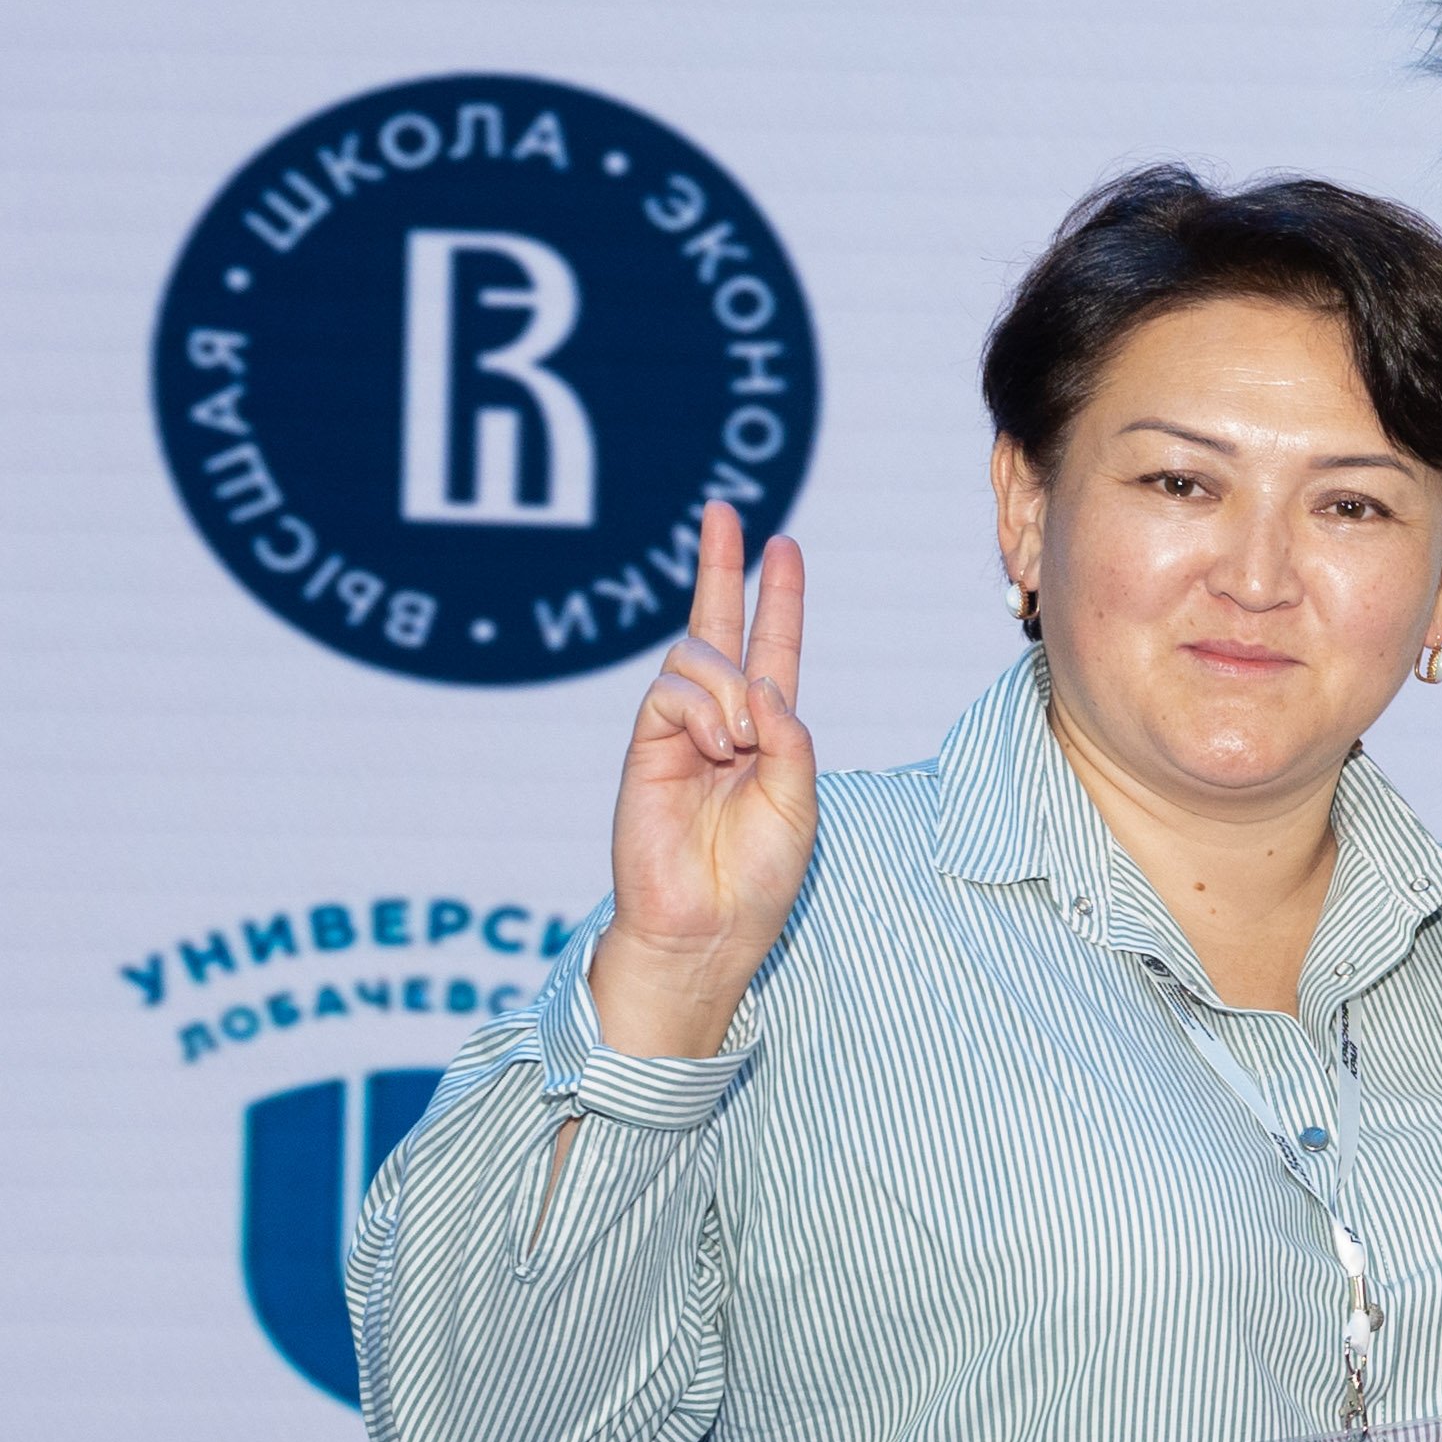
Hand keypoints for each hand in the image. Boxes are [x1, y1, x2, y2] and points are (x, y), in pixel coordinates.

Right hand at [585, 511, 814, 1061]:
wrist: (705, 931)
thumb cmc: (757, 879)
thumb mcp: (797, 802)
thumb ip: (790, 740)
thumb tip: (760, 685)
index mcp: (767, 734)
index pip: (771, 649)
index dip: (777, 598)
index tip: (783, 545)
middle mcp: (720, 723)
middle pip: (718, 627)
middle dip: (721, 567)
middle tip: (723, 511)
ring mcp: (677, 732)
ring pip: (698, 659)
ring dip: (731, 689)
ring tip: (741, 743)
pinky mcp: (644, 747)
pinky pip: (671, 692)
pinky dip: (704, 711)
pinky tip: (717, 748)